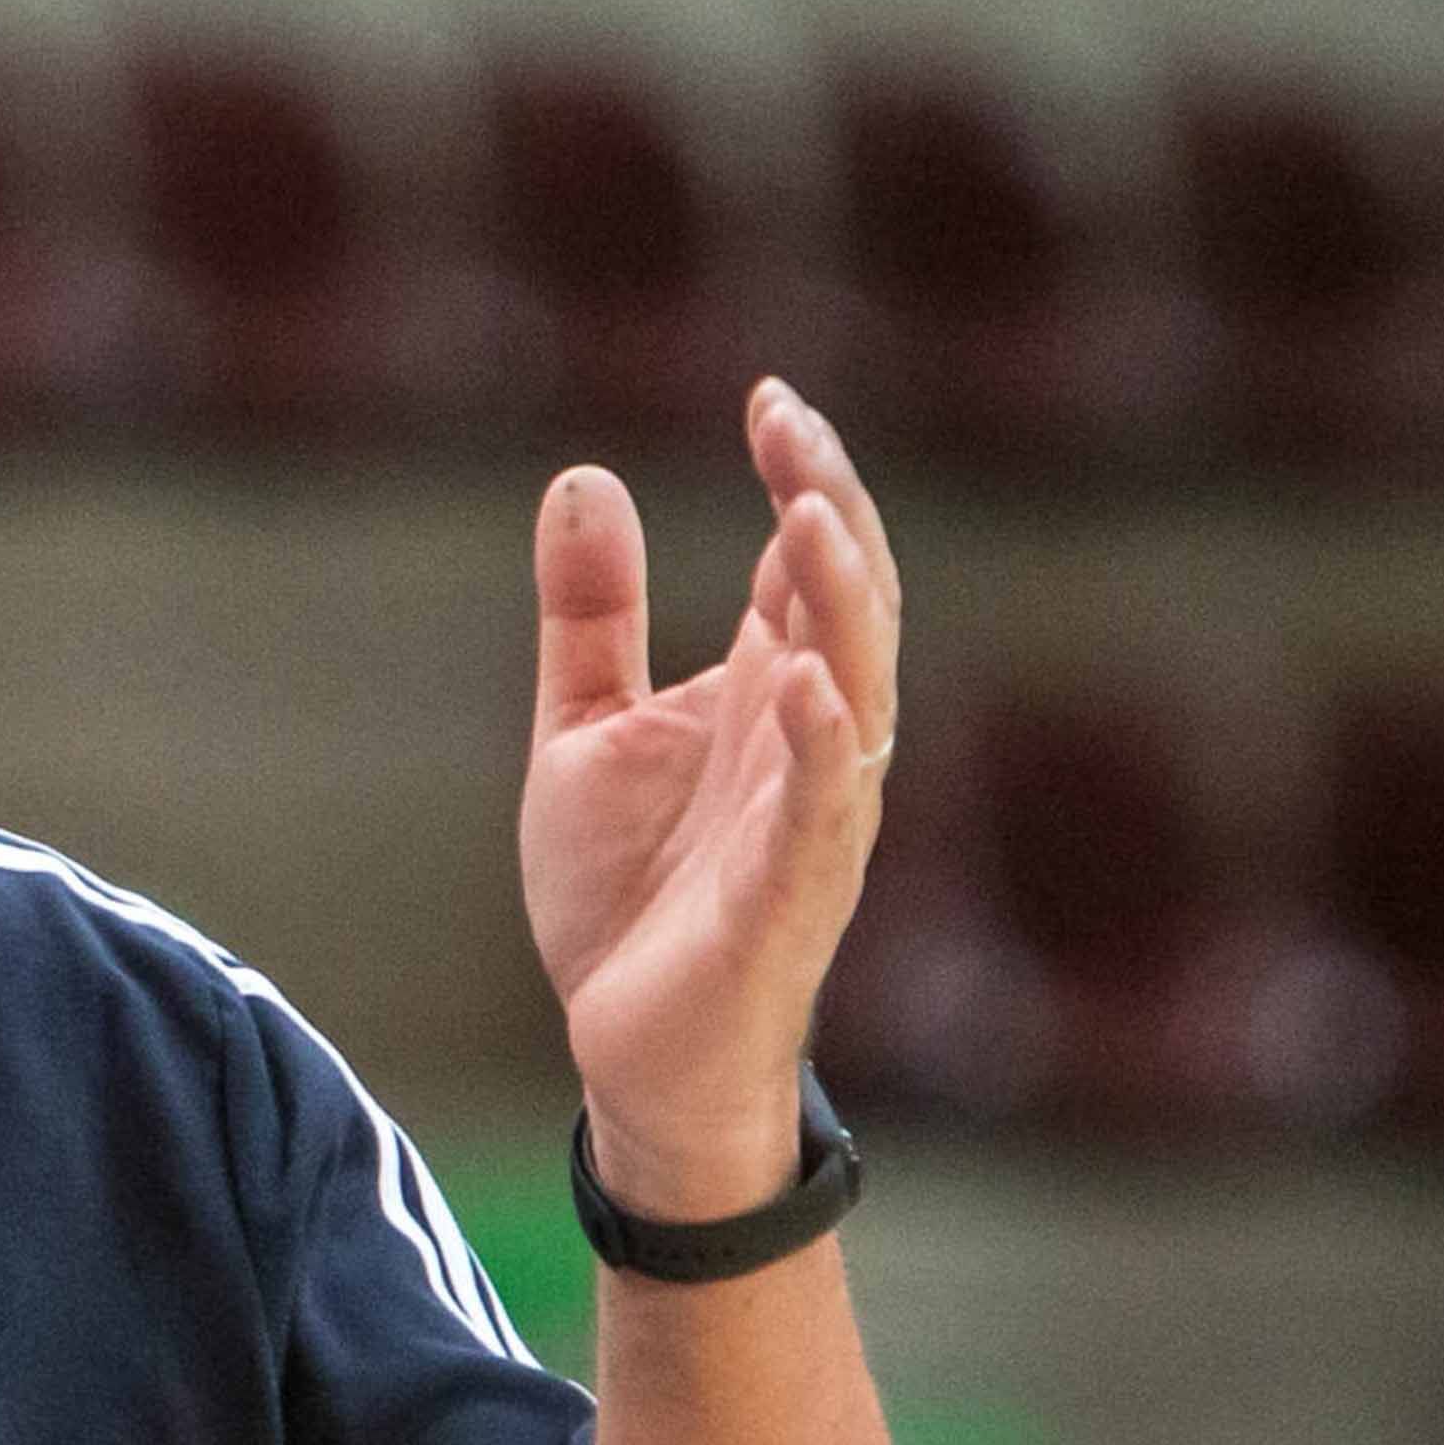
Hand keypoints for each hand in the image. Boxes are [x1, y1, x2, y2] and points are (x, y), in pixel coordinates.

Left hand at [519, 379, 903, 1221]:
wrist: (626, 1048)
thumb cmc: (626, 896)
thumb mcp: (583, 732)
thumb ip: (590, 616)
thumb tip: (584, 479)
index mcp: (767, 691)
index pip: (807, 561)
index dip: (802, 475)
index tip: (768, 396)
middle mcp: (810, 739)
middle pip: (851, 600)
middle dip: (830, 508)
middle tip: (791, 425)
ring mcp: (811, 815)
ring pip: (859, 688)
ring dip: (841, 604)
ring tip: (809, 516)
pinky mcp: (789, 897)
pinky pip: (823, 812)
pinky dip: (824, 747)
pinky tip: (809, 684)